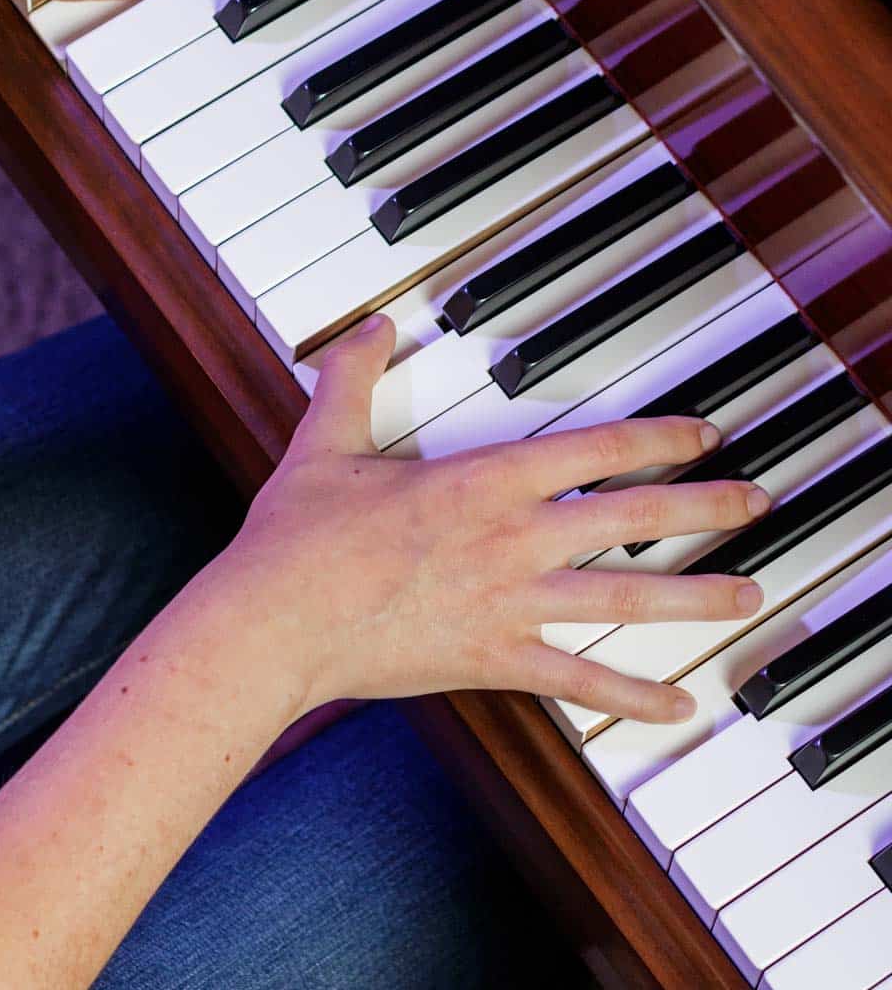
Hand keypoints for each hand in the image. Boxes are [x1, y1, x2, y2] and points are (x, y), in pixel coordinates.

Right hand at [224, 315, 767, 722]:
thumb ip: (354, 376)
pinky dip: (632, 696)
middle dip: (704, 508)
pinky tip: (678, 707)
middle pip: (632, 517)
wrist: (277, 620)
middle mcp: (513, 536)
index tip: (702, 436)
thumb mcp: (325, 440)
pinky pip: (579, 680)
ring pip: (625, 599)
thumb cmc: (300, 535)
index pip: (595, 449)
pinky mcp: (496, 658)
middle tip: (755, 502)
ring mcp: (511, 601)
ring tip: (748, 594)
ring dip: (694, 596)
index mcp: (483, 478)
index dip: (658, 439)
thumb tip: (369, 326)